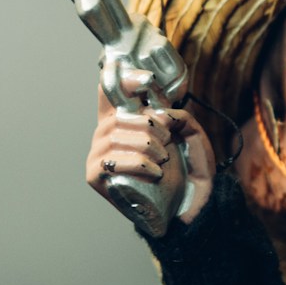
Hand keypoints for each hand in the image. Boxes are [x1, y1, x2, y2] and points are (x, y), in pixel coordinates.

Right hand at [86, 67, 215, 230]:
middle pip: (119, 116)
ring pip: (116, 136)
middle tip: (166, 145)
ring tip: (162, 161)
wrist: (188, 205)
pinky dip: (137, 164)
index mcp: (124, 120)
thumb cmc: (187, 170)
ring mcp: (98, 155)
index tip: (147, 80)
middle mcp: (105, 135)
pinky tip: (154, 173)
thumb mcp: (189, 135)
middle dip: (150, 128)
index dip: (123, 79)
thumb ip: (178, 115)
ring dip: (148, 147)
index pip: (109, 90)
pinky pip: (110, 161)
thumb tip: (159, 112)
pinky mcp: (96, 176)